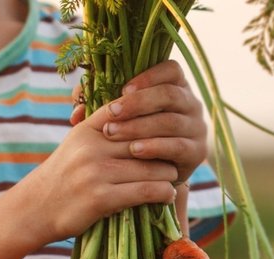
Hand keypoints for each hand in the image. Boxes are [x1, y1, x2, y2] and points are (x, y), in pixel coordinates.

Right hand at [23, 100, 179, 242]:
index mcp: (87, 130)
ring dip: (168, 175)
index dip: (153, 119)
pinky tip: (167, 195)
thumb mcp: (78, 144)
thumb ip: (103, 129)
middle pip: (146, 141)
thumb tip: (138, 112)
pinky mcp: (102, 198)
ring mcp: (96, 172)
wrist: (35, 209)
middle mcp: (92, 147)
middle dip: (165, 150)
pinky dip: (163, 193)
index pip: (129, 113)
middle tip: (176, 158)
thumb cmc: (64, 177)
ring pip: (151, 167)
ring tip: (172, 178)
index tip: (168, 129)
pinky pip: (146, 191)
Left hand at [90, 60, 208, 185]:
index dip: (149, 76)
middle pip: (170, 95)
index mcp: (176, 86)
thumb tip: (76, 109)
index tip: (122, 89)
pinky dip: (155, 147)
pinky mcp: (197, 153)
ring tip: (114, 134)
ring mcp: (197, 129)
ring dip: (140, 126)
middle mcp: (192, 104)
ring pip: (172, 121)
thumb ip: (98, 104)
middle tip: (111, 114)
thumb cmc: (133, 136)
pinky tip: (134, 151)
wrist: (153, 173)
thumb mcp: (119, 116)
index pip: (171, 70)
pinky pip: (178, 146)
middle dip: (138, 103)